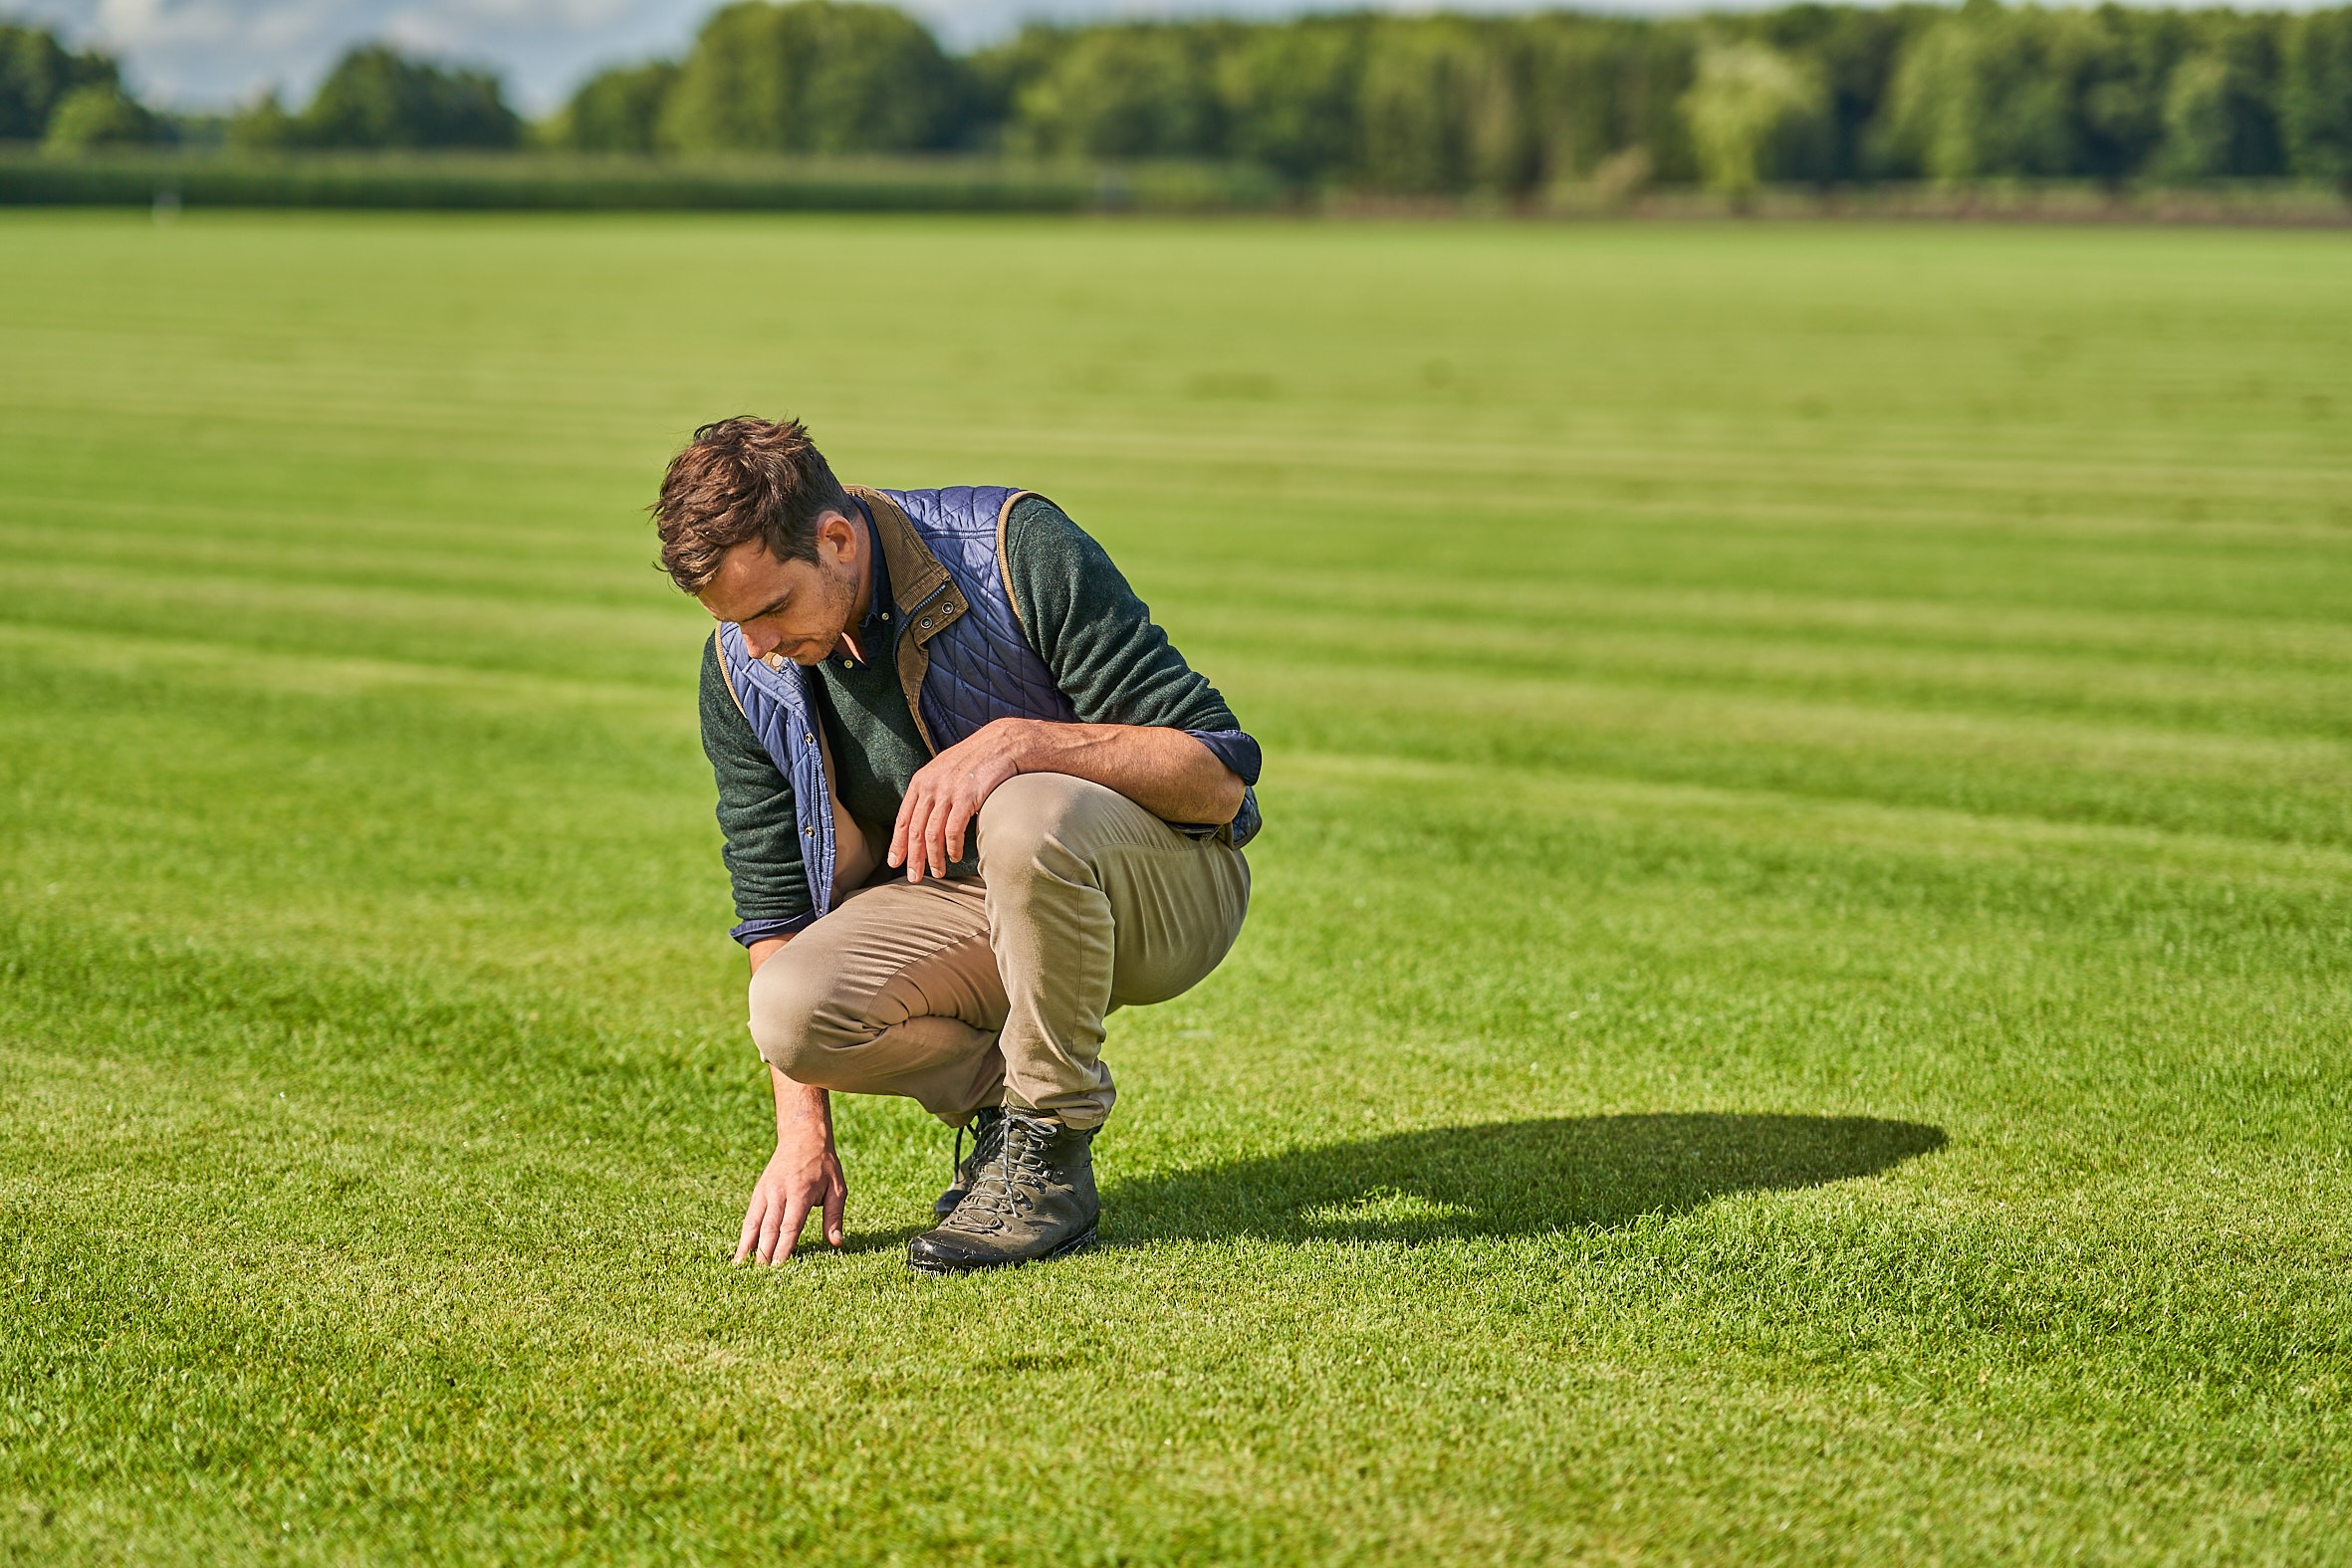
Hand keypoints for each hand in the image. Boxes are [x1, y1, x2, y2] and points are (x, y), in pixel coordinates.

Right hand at [734, 1096, 845, 1263]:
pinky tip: (741, 1252)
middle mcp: (780, 1193)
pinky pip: (750, 1216)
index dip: (784, 1248)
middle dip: (764, 1253)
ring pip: (754, 1223)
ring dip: (747, 1247)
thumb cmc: (824, 1166)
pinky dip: (745, 1235)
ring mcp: (766, 1191)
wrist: (802, 1137)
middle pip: (769, 1228)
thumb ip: (834, 1217)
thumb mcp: (837, 1188)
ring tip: (740, 1269)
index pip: (790, 1227)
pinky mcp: (759, 1191)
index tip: (779, 1268)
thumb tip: (836, 1243)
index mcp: (801, 1193)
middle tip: (760, 1278)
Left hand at [889, 719, 1030, 881]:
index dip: (897, 843)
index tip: (894, 862)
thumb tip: (925, 816)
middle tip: (914, 877)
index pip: (903, 818)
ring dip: (933, 858)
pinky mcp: (966, 798)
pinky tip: (955, 856)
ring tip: (938, 872)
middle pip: (915, 830)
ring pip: (932, 834)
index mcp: (921, 781)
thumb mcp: (945, 770)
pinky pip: (953, 831)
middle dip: (912, 857)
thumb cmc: (976, 760)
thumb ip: (932, 791)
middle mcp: (930, 787)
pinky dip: (953, 847)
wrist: (1002, 744)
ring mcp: (947, 792)